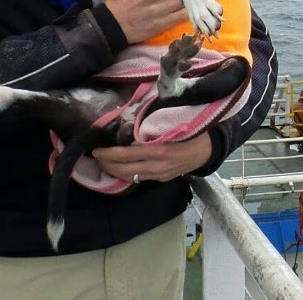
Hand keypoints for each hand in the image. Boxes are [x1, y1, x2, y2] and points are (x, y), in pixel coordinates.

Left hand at [93, 134, 213, 183]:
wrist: (208, 150)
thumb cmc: (191, 132)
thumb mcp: (172, 124)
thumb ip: (151, 127)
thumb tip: (129, 124)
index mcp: (159, 151)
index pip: (126, 155)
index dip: (109, 154)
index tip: (96, 149)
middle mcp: (157, 167)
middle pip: (124, 170)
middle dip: (107, 164)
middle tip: (95, 157)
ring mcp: (159, 175)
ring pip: (130, 177)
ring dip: (114, 171)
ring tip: (103, 163)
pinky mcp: (161, 179)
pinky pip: (139, 178)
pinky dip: (126, 173)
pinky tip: (119, 168)